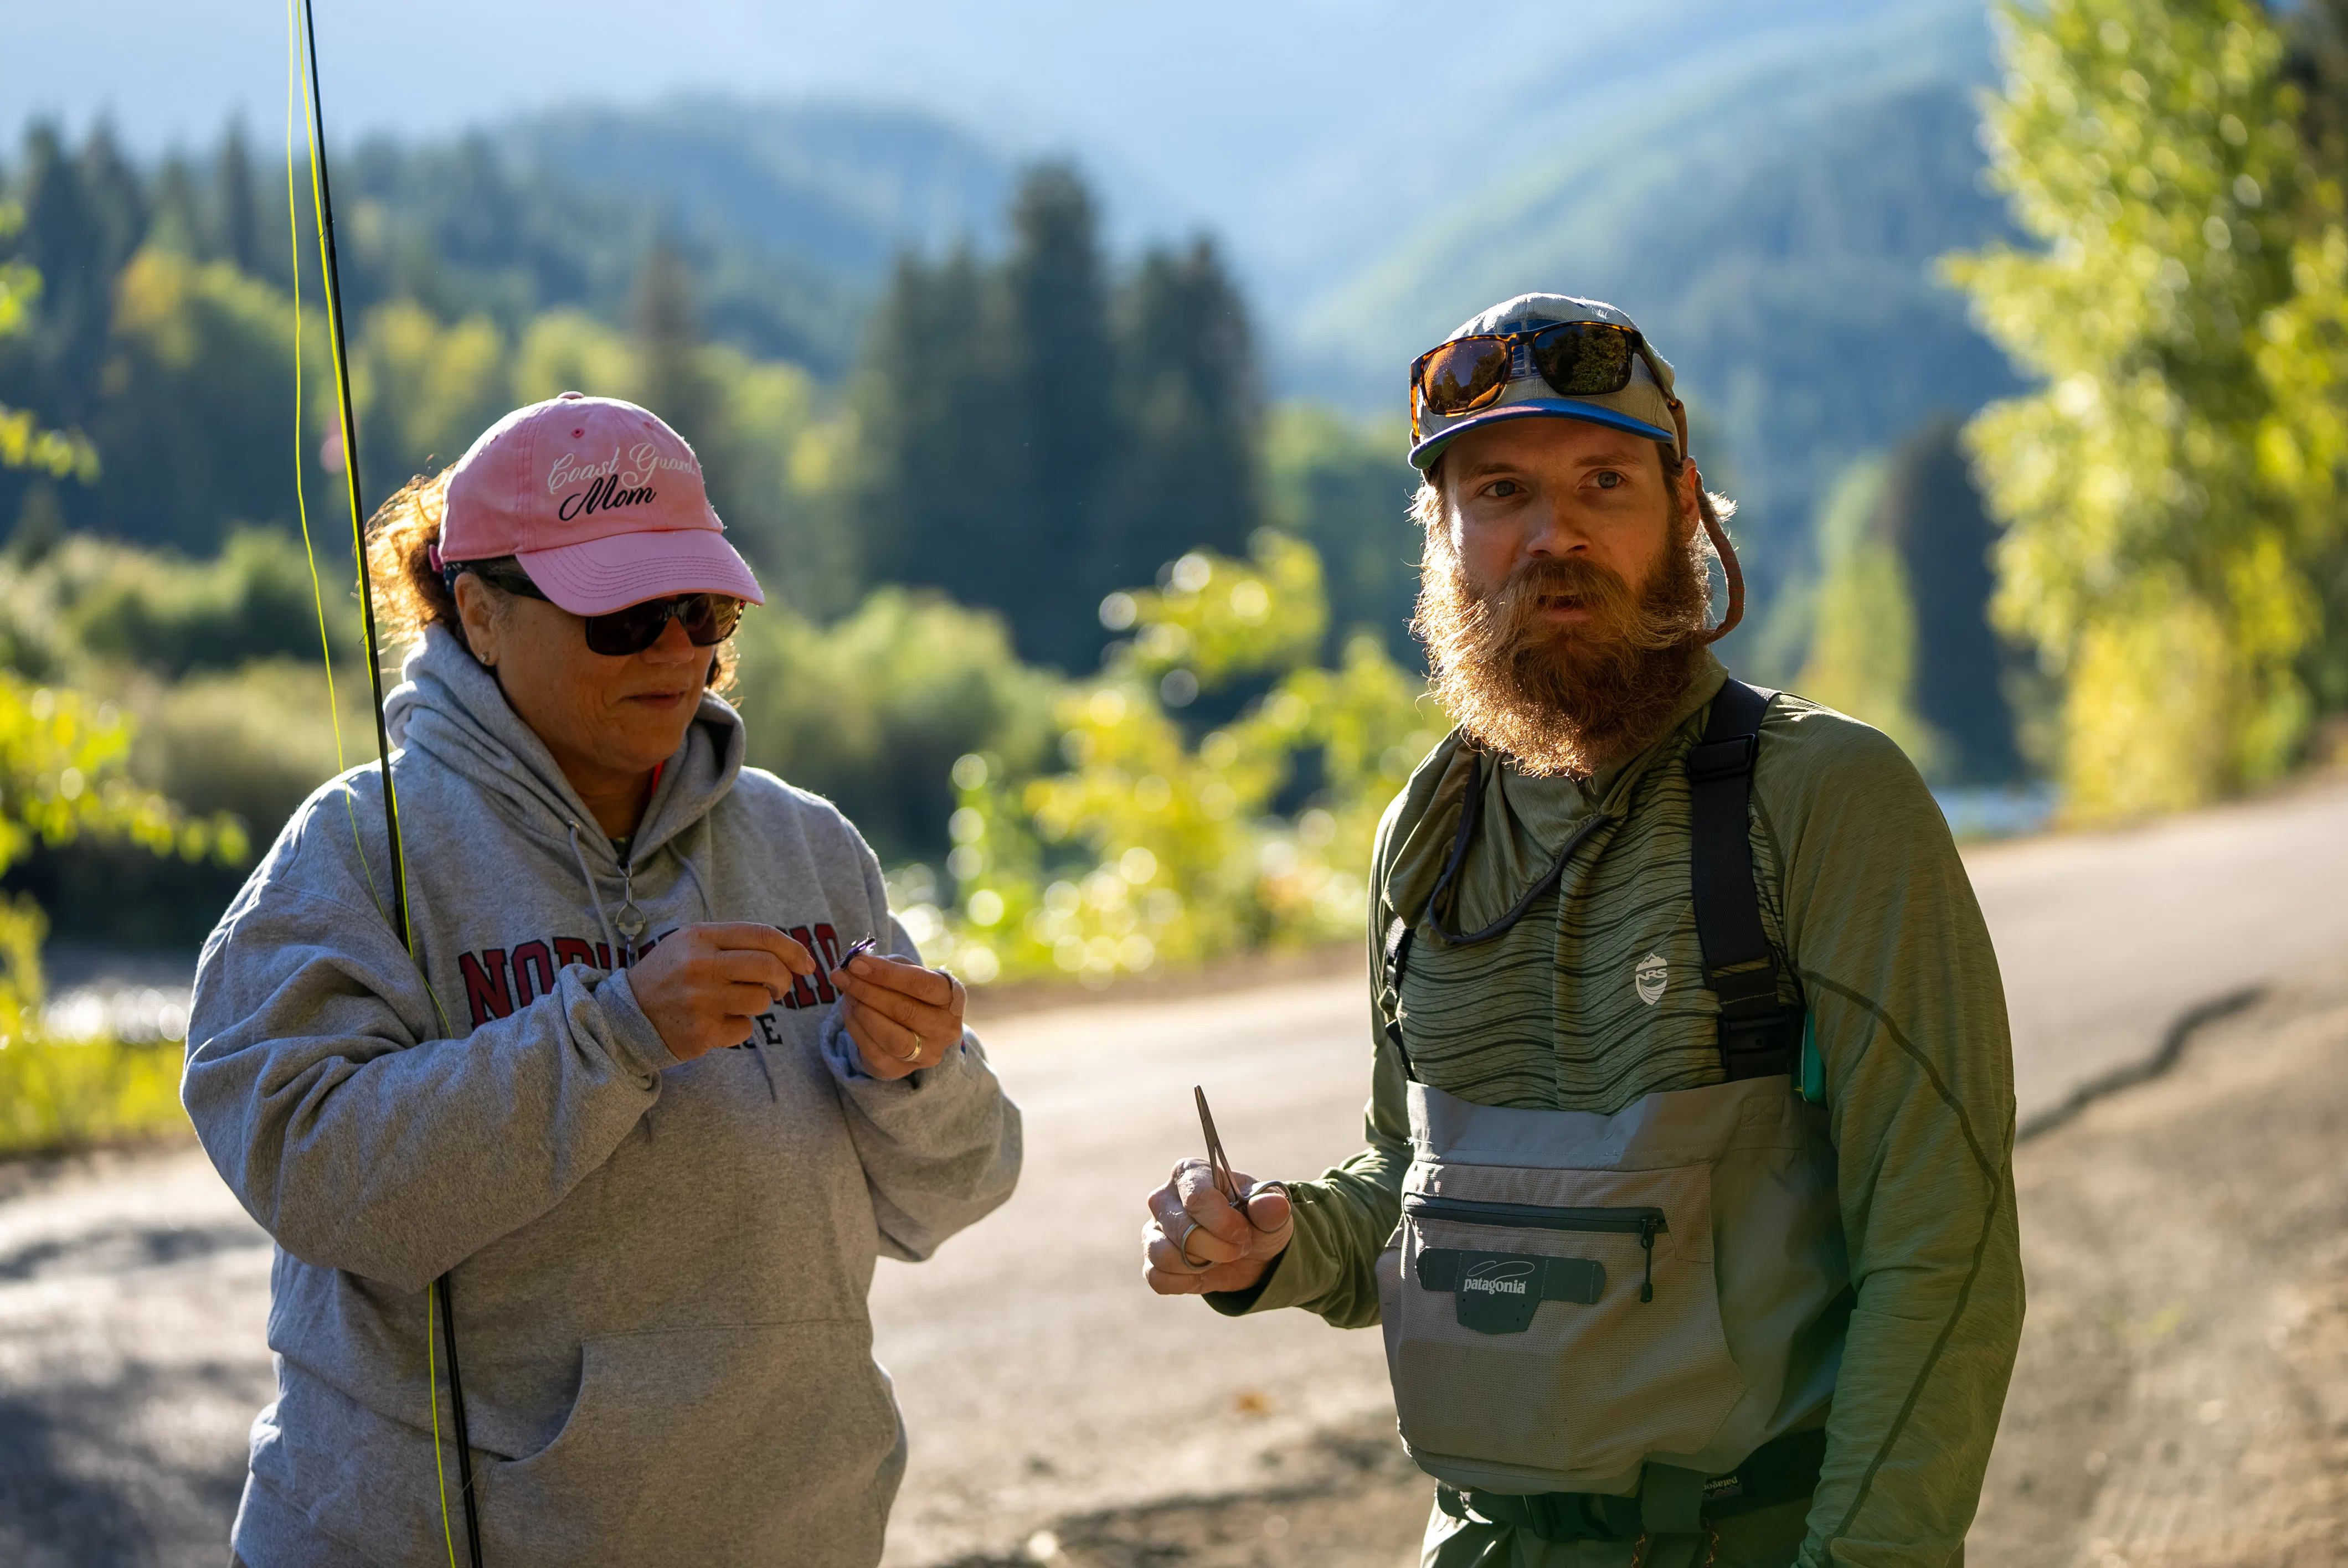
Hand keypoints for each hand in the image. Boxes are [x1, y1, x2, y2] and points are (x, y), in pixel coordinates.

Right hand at [630, 923, 814, 1063]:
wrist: (626, 1016)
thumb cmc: (669, 976)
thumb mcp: (691, 944)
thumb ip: (734, 943)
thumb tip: (790, 955)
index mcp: (700, 937)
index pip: (762, 935)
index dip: (793, 949)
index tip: (806, 963)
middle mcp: (701, 966)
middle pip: (769, 967)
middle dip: (784, 979)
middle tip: (779, 987)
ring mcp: (701, 1000)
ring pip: (761, 1001)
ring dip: (759, 1003)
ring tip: (736, 1002)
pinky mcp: (702, 1032)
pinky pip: (744, 1028)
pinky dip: (739, 1027)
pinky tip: (717, 1022)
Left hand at [831, 948, 965, 1080]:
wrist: (916, 1031)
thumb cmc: (911, 993)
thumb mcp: (908, 973)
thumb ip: (887, 965)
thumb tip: (855, 964)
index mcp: (952, 997)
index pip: (922, 984)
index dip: (887, 973)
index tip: (856, 964)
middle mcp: (946, 1029)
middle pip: (905, 1011)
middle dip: (867, 991)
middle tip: (841, 976)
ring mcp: (927, 1054)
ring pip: (892, 1037)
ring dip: (862, 1013)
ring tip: (846, 994)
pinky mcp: (901, 1070)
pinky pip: (874, 1052)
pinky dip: (855, 1029)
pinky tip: (848, 1011)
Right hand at [1142, 1157, 1292, 1295]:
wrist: (1250, 1252)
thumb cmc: (1256, 1221)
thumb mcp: (1271, 1213)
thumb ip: (1271, 1208)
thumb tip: (1273, 1205)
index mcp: (1191, 1173)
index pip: (1197, 1198)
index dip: (1225, 1223)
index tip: (1244, 1232)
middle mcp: (1164, 1197)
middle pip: (1182, 1229)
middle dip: (1219, 1248)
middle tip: (1239, 1248)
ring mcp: (1153, 1229)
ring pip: (1164, 1255)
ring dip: (1200, 1266)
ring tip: (1219, 1259)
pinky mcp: (1151, 1260)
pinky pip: (1158, 1278)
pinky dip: (1186, 1282)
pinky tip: (1202, 1273)